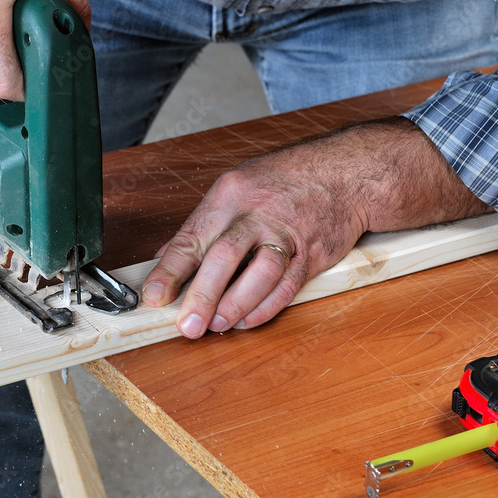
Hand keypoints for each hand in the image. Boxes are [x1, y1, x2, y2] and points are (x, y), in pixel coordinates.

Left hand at [141, 118, 491, 337]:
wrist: (345, 172)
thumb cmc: (283, 181)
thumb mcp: (234, 189)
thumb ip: (202, 227)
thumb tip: (167, 258)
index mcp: (229, 195)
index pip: (192, 236)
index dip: (170, 270)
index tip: (153, 296)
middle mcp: (257, 213)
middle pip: (225, 256)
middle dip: (202, 295)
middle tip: (186, 325)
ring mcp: (287, 233)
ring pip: (259, 274)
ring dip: (235, 305)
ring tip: (215, 326)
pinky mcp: (312, 253)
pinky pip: (287, 286)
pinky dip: (264, 307)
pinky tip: (246, 320)